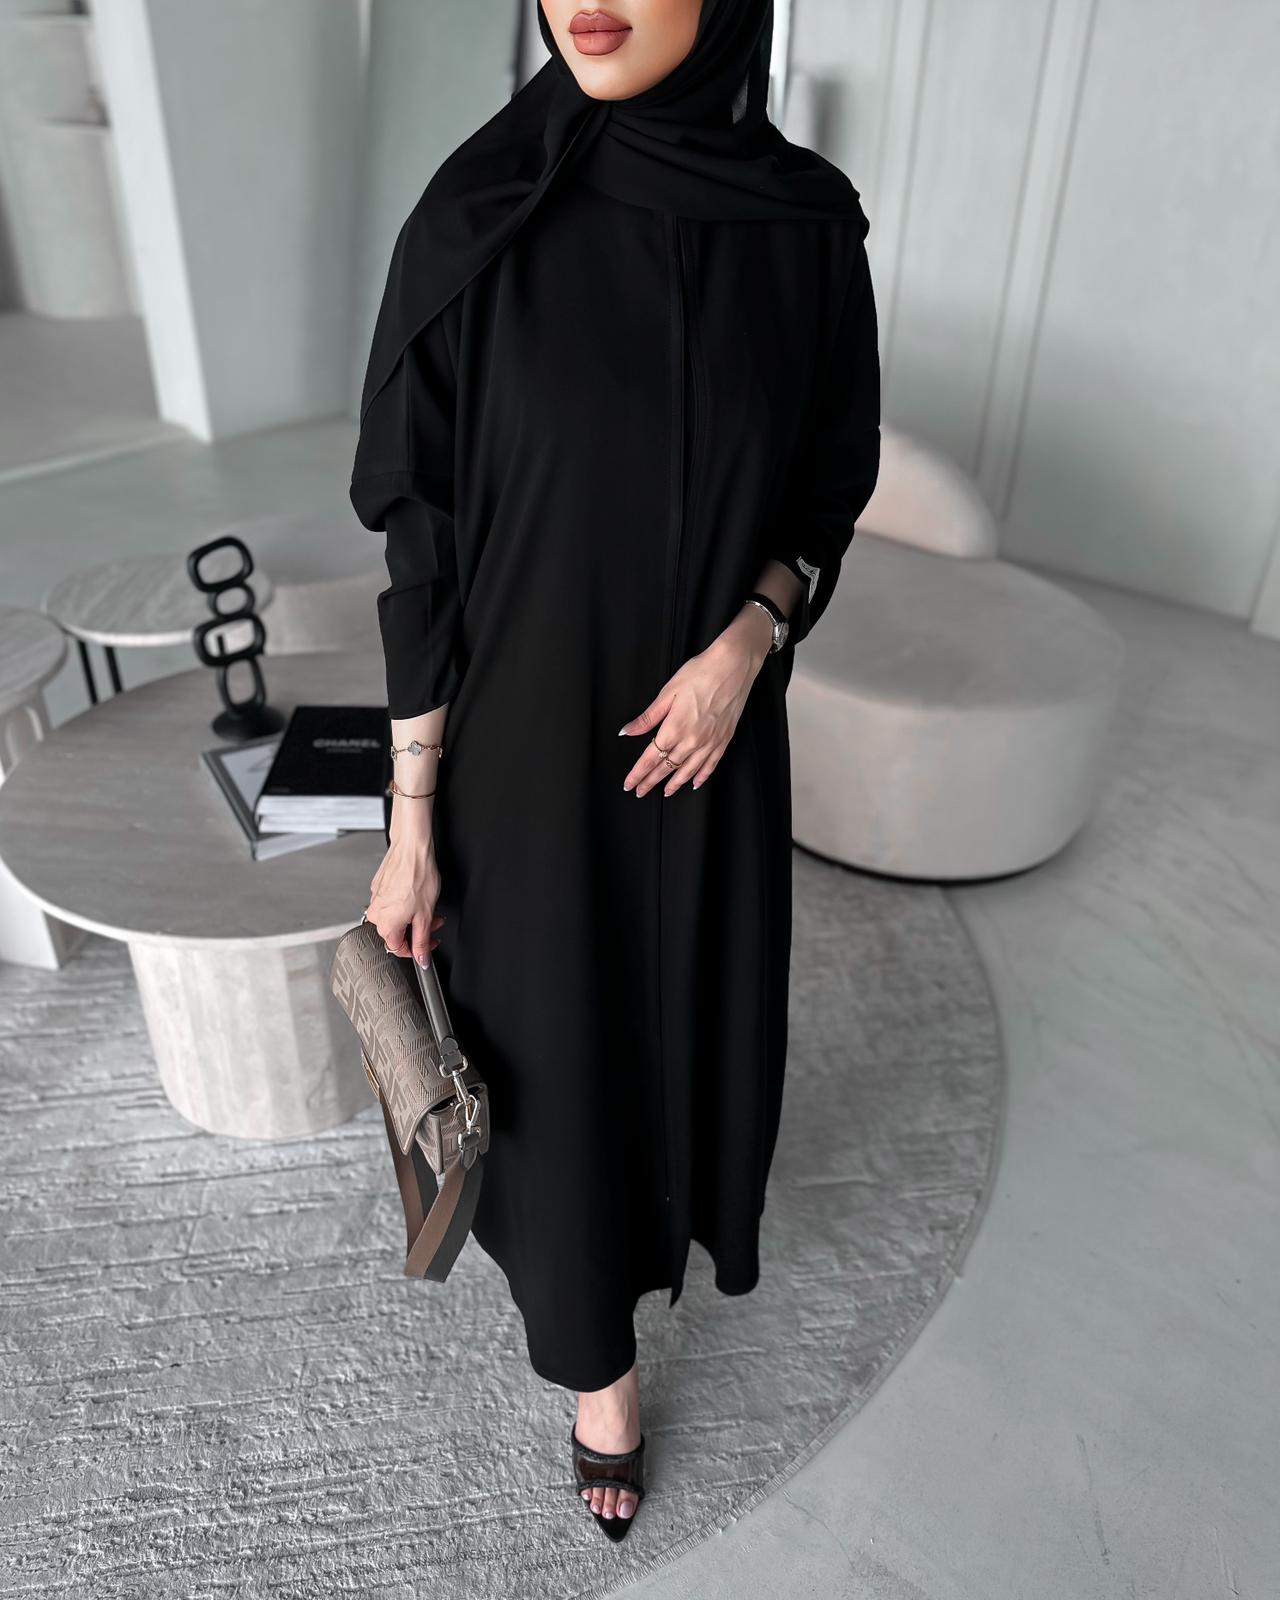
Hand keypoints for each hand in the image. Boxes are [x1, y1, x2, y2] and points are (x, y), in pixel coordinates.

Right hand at [367, 823, 445, 965]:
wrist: (412, 849)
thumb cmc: (418, 876)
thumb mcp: (426, 915)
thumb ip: (423, 941)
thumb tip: (422, 958)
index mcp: (385, 925)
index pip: (399, 949)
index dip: (418, 950)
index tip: (429, 945)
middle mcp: (375, 914)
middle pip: (398, 933)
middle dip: (419, 930)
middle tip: (434, 921)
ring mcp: (375, 899)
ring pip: (395, 918)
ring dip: (413, 917)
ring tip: (428, 906)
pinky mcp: (378, 888)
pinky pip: (391, 904)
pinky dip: (405, 904)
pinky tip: (416, 895)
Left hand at [619, 605, 773, 796]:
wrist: (733, 666)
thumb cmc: (700, 673)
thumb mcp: (668, 693)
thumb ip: (648, 717)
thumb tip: (627, 731)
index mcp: (674, 728)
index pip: (651, 758)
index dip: (638, 773)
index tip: (629, 784)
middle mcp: (692, 741)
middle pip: (667, 768)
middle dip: (651, 781)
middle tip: (640, 792)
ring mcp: (710, 742)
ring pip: (688, 771)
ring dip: (675, 784)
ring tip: (665, 793)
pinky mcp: (724, 739)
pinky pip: (711, 765)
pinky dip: (702, 776)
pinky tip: (695, 783)